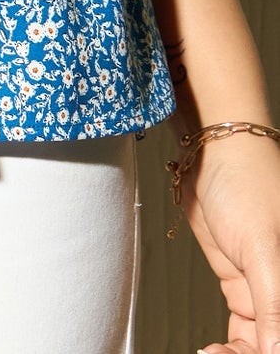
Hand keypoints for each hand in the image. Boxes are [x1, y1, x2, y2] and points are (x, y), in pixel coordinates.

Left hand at [177, 130, 279, 352]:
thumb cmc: (249, 183)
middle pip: (277, 341)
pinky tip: (213, 351)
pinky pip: (244, 331)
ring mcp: (267, 289)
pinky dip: (231, 348)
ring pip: (262, 344)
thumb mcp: (263, 248)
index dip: (274, 350)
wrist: (213, 152)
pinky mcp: (242, 284)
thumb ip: (273, 304)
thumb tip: (276, 350)